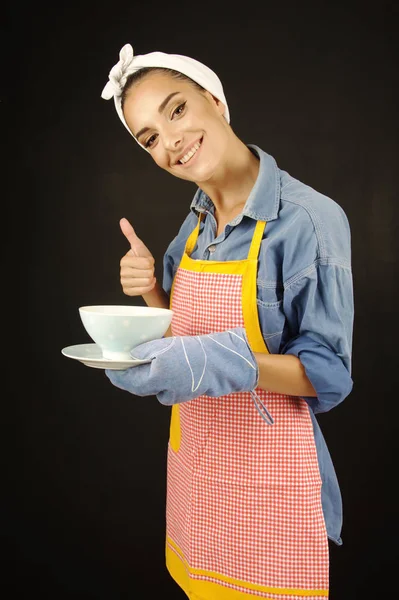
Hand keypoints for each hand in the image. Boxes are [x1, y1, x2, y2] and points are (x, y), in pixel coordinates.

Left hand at [105, 327, 258, 404]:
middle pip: (137, 387)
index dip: (116, 375)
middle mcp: (163, 389)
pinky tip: (162, 372)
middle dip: (127, 379)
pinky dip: (158, 383)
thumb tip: (131, 357)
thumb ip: (145, 351)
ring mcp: (173, 395)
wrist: (220, 363)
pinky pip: (163, 391)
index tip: (108, 368)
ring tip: (141, 367)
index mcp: (157, 376)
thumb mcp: (166, 345)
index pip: (128, 379)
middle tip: (120, 369)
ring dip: (143, 381)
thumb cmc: (194, 351)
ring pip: (151, 389)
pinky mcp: (182, 396)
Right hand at [119, 217, 155, 295]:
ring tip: (146, 275)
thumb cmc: (142, 259)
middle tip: (147, 269)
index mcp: (124, 260)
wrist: (144, 274)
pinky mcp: (127, 291)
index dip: (150, 262)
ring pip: (146, 281)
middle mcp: (122, 272)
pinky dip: (149, 286)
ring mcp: (124, 283)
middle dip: (151, 270)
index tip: (147, 261)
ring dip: (150, 278)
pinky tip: (147, 282)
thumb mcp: (138, 246)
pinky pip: (143, 290)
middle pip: (147, 273)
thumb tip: (123, 220)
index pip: (146, 262)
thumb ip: (130, 234)